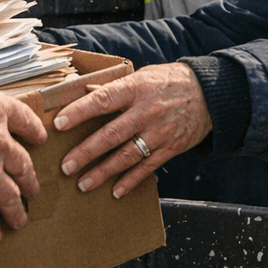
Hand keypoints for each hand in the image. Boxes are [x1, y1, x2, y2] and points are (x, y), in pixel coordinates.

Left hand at [52, 63, 210, 198]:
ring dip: (104, 172)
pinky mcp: (171, 148)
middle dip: (87, 152)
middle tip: (66, 166)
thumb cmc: (167, 81)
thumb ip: (113, 87)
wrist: (209, 93)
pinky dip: (131, 181)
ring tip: (83, 183)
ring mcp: (160, 132)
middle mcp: (147, 111)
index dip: (79, 112)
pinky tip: (115, 191)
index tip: (58, 124)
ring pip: (127, 155)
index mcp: (135, 89)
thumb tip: (82, 88)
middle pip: (112, 134)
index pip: (103, 100)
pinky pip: (148, 168)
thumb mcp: (141, 76)